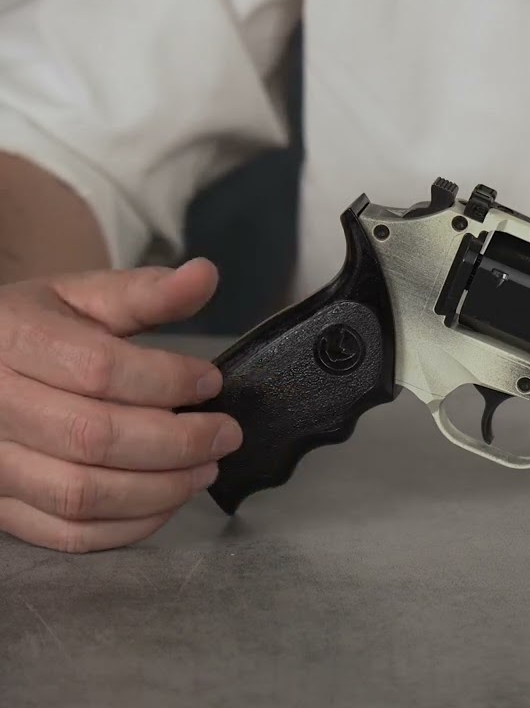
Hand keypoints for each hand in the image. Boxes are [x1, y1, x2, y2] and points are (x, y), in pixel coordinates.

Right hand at [0, 259, 239, 552]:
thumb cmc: (34, 330)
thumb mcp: (81, 297)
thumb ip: (145, 292)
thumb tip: (204, 275)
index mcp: (9, 339)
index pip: (97, 369)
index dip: (166, 380)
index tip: (211, 382)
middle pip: (93, 437)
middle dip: (177, 441)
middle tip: (225, 434)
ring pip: (81, 494)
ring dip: (160, 489)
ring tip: (205, 468)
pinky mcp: (0, 508)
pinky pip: (68, 534)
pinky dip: (129, 526)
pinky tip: (167, 500)